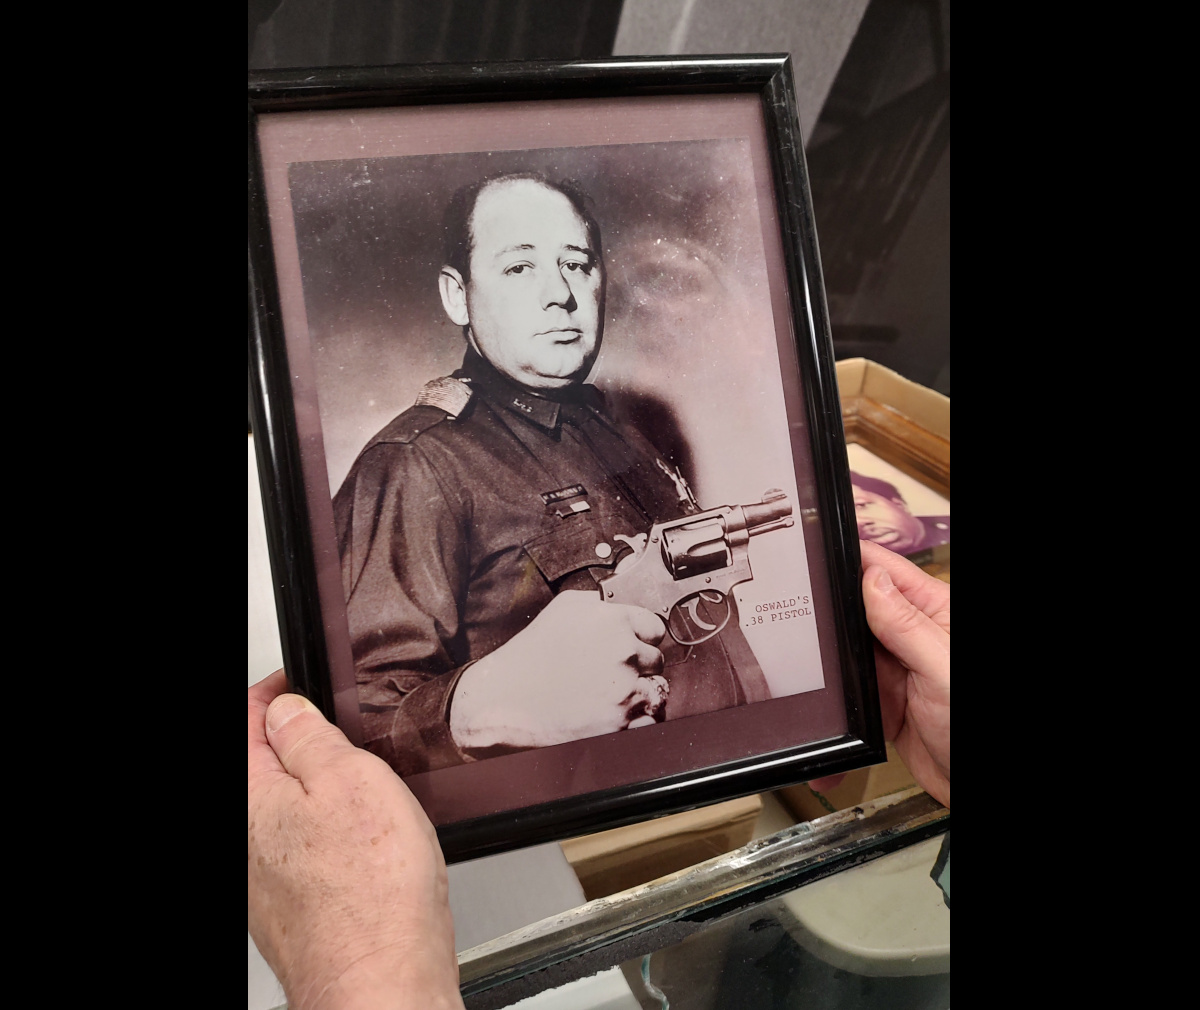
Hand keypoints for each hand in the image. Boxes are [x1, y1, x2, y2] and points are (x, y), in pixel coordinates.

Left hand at [248, 670, 463, 1009]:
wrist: (381, 983)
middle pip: (259, 766)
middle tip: (340, 726)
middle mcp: (247, 839)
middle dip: (296, 739)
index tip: (302, 681)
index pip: (244, 721)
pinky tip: (367, 839)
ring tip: (362, 781)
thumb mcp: (349, 780)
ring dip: (318, 786)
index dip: (275, 692)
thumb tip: (287, 711)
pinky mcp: (292, 906)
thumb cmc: (370, 895)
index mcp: (250, 797)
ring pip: (285, 808)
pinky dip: (331, 830)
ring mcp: (264, 878)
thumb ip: (310, 737)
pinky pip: (305, 847)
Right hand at [449, 590, 668, 748]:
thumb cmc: (531, 653)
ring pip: (657, 692)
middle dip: (640, 667)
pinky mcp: (620, 722)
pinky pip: (649, 721)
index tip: (630, 646)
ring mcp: (625, 690)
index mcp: (614, 621)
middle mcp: (625, 653)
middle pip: (657, 661)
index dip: (642, 638)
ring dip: (642, 694)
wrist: (505, 698)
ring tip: (613, 695)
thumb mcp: (565, 608)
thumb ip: (601, 604)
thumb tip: (623, 606)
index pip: (656, 629)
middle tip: (611, 673)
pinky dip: (638, 721)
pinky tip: (617, 714)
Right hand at [810, 541, 949, 806]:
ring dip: (825, 665)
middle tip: (788, 618)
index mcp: (933, 611)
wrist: (974, 780)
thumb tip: (870, 579)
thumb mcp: (943, 667)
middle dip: (824, 614)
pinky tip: (821, 715)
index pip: (883, 569)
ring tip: (798, 668)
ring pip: (844, 652)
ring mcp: (894, 668)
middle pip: (854, 609)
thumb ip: (907, 624)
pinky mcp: (882, 702)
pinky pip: (847, 695)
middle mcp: (910, 635)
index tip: (811, 560)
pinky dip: (832, 708)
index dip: (847, 561)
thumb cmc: (976, 725)